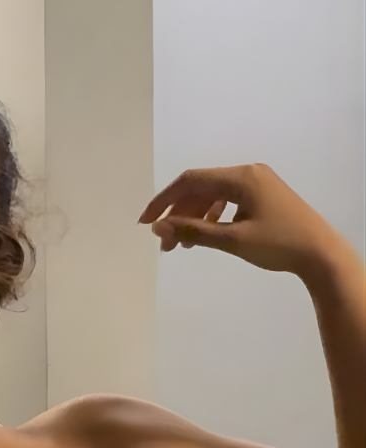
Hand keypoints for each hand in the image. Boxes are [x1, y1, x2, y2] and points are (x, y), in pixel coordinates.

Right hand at [138, 163, 348, 275]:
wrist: (321, 254)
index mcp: (241, 177)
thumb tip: (159, 227)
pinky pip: (226, 200)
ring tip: (182, 244)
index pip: (190, 181)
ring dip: (192, 217)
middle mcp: (247, 173)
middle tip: (165, 243)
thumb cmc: (279, 245)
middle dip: (178, 214)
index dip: (163, 200)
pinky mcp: (262, 195)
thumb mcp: (232, 240)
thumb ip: (193, 230)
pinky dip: (210, 216)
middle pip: (200, 188)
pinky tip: (204, 234)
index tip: (146, 223)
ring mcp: (256, 183)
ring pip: (212, 196)